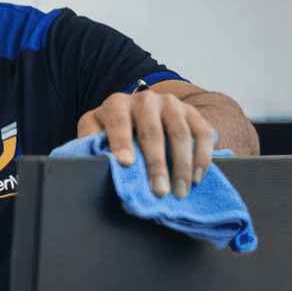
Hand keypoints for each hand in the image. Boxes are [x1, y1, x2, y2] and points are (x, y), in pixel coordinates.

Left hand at [77, 90, 215, 198]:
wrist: (139, 112)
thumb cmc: (111, 129)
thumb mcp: (94, 130)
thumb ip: (90, 141)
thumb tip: (88, 161)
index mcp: (116, 104)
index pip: (119, 122)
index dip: (122, 143)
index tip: (126, 163)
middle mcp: (145, 99)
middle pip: (152, 132)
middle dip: (156, 164)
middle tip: (159, 191)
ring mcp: (171, 104)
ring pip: (181, 133)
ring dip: (182, 165)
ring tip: (180, 191)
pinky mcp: (191, 112)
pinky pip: (203, 132)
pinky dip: (202, 156)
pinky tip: (197, 177)